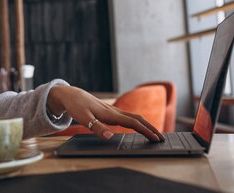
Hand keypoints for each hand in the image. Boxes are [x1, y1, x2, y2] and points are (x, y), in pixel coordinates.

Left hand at [48, 86, 164, 141]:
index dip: (146, 131)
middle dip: (151, 128)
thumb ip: (97, 128)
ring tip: (154, 134)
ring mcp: (113, 111)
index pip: (133, 123)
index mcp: (111, 114)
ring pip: (134, 117)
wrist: (71, 95)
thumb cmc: (76, 106)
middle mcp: (114, 111)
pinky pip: (128, 117)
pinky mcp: (110, 111)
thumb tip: (110, 136)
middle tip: (162, 138)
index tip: (156, 138)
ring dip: (145, 125)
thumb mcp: (83, 118)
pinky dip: (137, 122)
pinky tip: (138, 127)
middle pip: (138, 118)